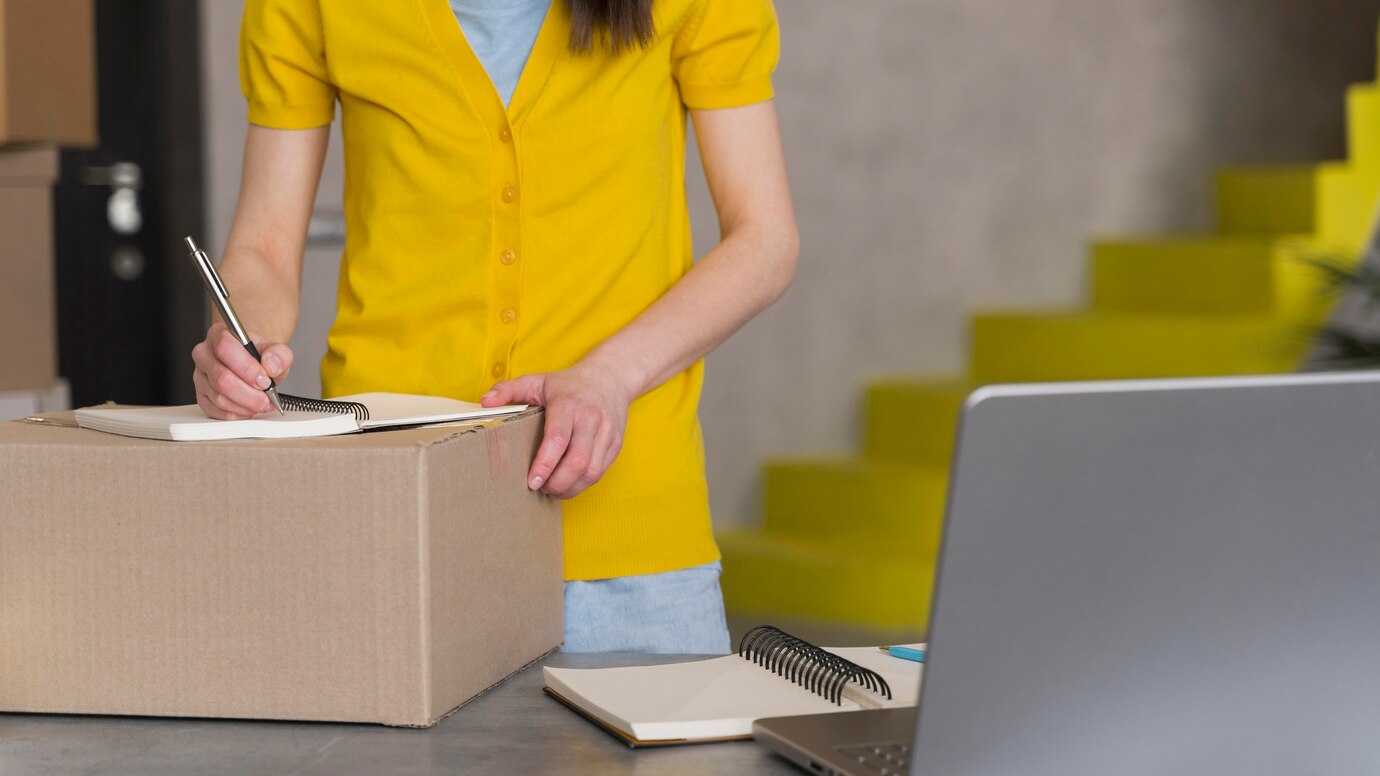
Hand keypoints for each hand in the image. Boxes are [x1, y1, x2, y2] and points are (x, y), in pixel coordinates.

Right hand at [191, 323, 293, 418]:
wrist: (252, 362)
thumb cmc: (259, 355)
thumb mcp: (276, 350)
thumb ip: (279, 355)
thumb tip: (270, 366)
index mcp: (219, 335)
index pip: (225, 348)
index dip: (247, 368)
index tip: (265, 380)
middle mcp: (204, 354)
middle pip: (221, 378)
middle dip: (249, 394)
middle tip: (266, 398)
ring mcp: (200, 376)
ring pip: (218, 397)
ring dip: (245, 406)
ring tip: (261, 404)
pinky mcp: (201, 395)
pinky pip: (214, 410)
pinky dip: (235, 414)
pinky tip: (248, 409)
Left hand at [481, 362, 630, 498]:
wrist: (610, 377)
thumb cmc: (569, 384)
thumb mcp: (537, 381)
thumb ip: (508, 390)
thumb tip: (485, 403)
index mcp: (569, 405)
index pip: (558, 439)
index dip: (544, 464)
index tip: (532, 482)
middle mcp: (591, 419)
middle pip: (577, 461)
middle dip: (557, 483)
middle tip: (540, 488)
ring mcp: (607, 432)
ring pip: (591, 471)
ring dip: (570, 487)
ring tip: (553, 489)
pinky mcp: (615, 444)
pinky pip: (600, 471)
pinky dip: (583, 483)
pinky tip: (568, 483)